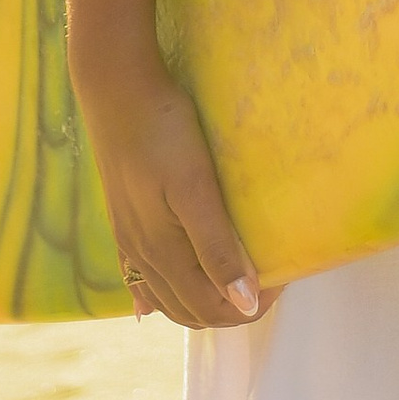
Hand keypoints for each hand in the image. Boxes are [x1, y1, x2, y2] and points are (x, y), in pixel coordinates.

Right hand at [73, 38, 264, 325]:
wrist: (117, 91)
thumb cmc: (163, 134)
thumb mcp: (195, 188)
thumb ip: (217, 248)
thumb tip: (245, 304)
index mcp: (162, 254)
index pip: (210, 308)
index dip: (248, 307)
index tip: (281, 281)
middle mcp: (141, 256)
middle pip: (189, 308)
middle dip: (229, 307)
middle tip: (268, 281)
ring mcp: (128, 239)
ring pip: (166, 296)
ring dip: (200, 301)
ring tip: (235, 284)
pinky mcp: (122, 219)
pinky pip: (140, 276)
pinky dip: (161, 293)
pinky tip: (159, 300)